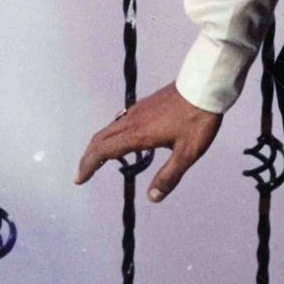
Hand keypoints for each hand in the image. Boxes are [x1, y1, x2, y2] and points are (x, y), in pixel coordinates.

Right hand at [74, 82, 221, 201]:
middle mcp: (132, 120)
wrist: (204, 86)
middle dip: (88, 156)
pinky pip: (119, 122)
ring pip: (109, 128)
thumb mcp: (187, 153)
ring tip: (98, 160)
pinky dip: (111, 136)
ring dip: (99, 145)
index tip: (79, 179)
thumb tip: (152, 197)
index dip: (89, 165)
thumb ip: (169, 176)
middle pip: (100, 138)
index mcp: (137, 134)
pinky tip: (122, 142)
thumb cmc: (197, 120)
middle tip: (83, 173)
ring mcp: (138, 110)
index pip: (104, 150)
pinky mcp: (145, 105)